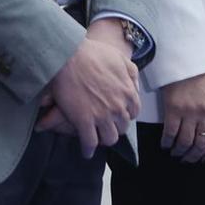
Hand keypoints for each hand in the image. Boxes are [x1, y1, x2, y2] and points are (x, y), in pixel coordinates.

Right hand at [40, 24, 140, 157]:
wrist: (68, 56)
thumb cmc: (92, 53)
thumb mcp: (120, 58)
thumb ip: (131, 74)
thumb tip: (135, 88)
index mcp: (128, 93)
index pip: (133, 113)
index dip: (125, 114)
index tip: (118, 114)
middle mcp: (118, 107)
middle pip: (122, 128)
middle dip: (115, 127)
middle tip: (106, 126)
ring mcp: (101, 116)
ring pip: (109, 139)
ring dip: (104, 139)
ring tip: (97, 138)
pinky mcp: (83, 121)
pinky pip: (89, 143)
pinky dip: (88, 150)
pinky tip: (86, 151)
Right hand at [158, 69, 204, 162]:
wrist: (187, 56)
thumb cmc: (203, 73)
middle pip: (202, 144)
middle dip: (195, 156)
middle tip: (189, 160)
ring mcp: (189, 111)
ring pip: (186, 142)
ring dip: (180, 152)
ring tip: (176, 154)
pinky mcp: (173, 108)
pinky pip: (170, 132)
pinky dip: (167, 142)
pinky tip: (165, 144)